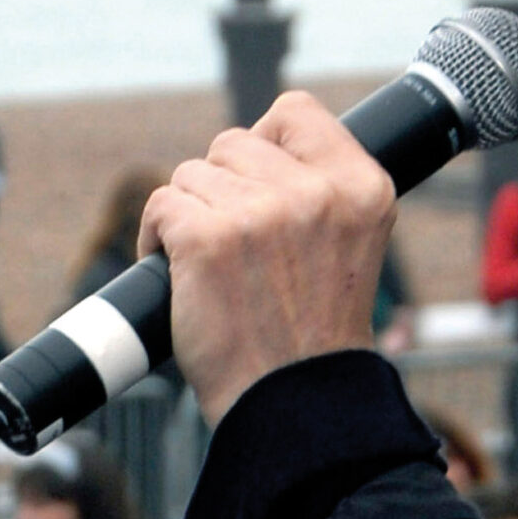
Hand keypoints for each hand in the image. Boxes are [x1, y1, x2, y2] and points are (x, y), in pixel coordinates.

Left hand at [141, 94, 393, 424]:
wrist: (292, 406)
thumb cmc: (310, 338)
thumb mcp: (349, 249)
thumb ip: (318, 193)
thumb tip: (255, 147)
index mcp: (363, 188)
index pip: (295, 112)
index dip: (265, 142)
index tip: (256, 184)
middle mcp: (316, 193)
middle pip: (234, 143)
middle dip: (222, 188)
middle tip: (233, 247)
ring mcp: (259, 213)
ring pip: (192, 174)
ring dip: (188, 216)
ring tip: (208, 270)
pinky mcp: (206, 239)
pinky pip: (161, 204)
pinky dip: (155, 240)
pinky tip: (176, 275)